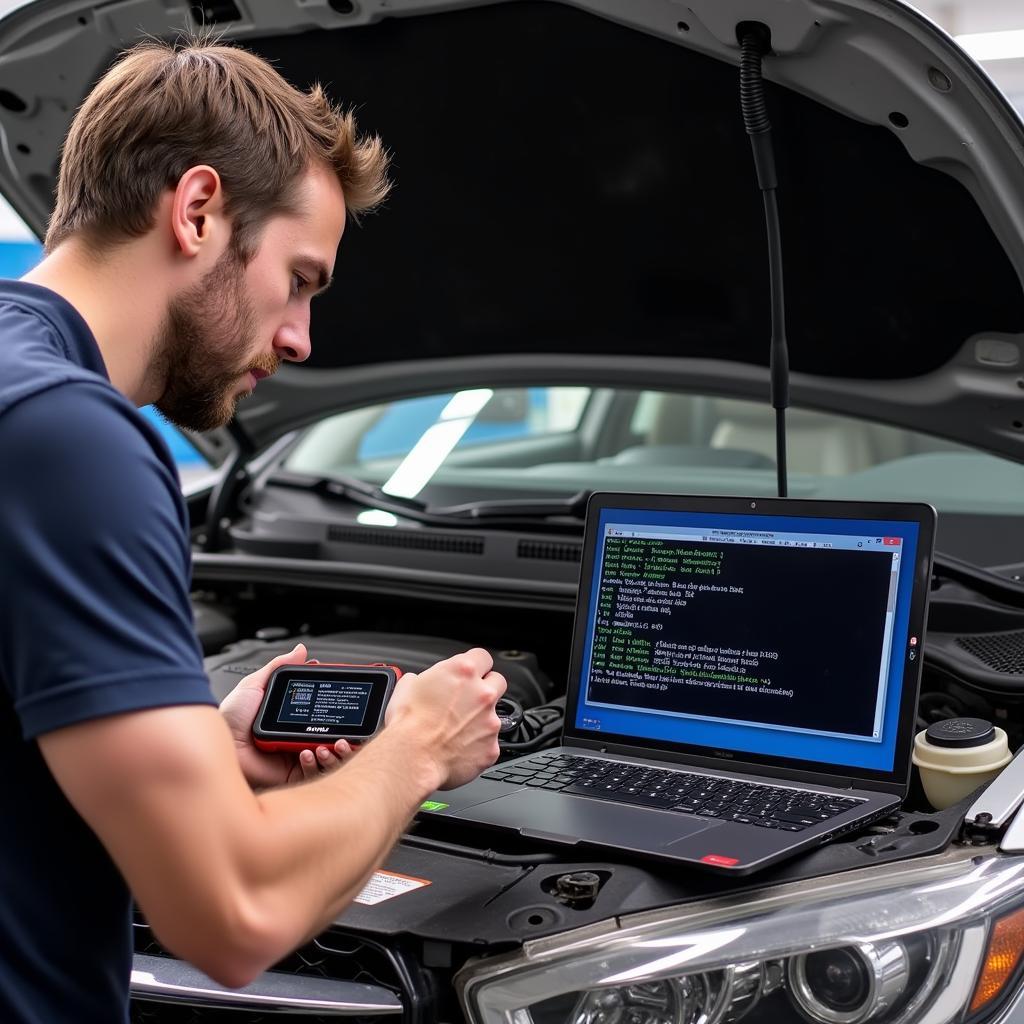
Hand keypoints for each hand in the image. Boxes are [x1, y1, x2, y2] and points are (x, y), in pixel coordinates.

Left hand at [219, 643, 352, 789]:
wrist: (220, 746)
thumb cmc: (230, 719)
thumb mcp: (254, 685)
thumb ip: (278, 666)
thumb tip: (300, 651)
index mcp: (291, 716)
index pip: (322, 712)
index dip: (335, 709)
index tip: (342, 701)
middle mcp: (296, 736)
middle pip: (332, 736)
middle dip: (346, 734)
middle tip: (348, 730)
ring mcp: (296, 757)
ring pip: (329, 756)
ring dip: (337, 750)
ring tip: (332, 743)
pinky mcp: (292, 775)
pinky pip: (316, 773)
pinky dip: (319, 763)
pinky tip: (310, 752)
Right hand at [385, 648, 505, 789]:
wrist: (412, 758)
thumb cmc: (407, 724)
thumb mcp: (407, 685)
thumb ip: (424, 677)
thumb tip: (420, 681)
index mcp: (463, 672)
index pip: (483, 657)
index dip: (475, 665)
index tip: (469, 674)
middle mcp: (482, 693)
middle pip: (497, 681)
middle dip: (485, 688)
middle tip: (468, 699)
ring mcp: (490, 721)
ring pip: (494, 714)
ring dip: (480, 719)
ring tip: (456, 730)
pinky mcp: (492, 747)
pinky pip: (489, 743)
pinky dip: (477, 745)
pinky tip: (459, 748)